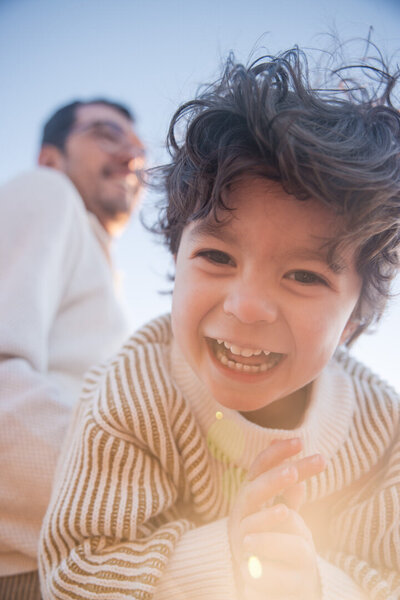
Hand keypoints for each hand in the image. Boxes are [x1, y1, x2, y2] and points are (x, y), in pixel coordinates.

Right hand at [229, 438, 324, 598]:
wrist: (247, 579)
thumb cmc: (264, 541)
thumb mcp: (278, 517)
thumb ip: (286, 497)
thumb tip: (300, 477)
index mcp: (251, 494)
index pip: (260, 465)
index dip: (277, 451)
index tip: (300, 440)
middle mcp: (242, 505)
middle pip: (258, 478)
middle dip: (280, 464)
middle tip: (301, 452)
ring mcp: (240, 524)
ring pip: (251, 496)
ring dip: (272, 483)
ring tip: (294, 473)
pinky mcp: (241, 544)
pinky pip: (251, 528)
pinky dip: (266, 517)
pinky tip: (284, 510)